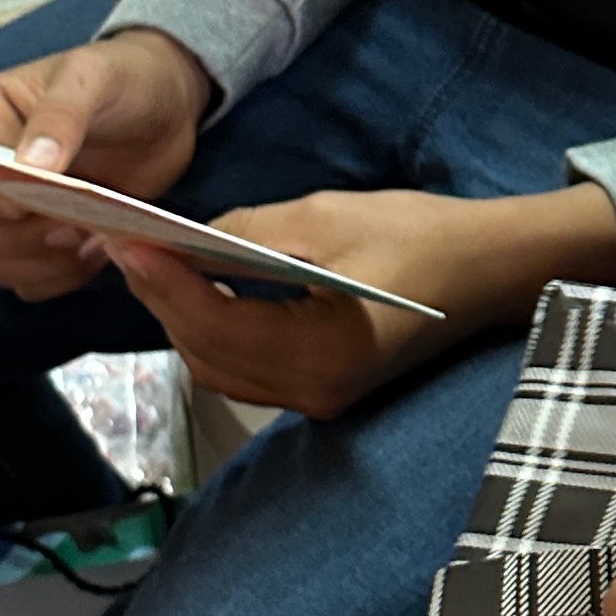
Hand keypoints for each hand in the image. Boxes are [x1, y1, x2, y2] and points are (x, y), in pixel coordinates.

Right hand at [0, 28, 210, 298]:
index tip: (18, 203)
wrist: (169, 106)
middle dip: (14, 237)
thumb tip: (26, 165)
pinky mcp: (43, 239)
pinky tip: (97, 251)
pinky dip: (59, 276)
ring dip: (38, 263)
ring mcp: (12, 208)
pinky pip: (29, 279)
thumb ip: (59, 117)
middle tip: (68, 226)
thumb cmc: (123, 78)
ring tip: (88, 238)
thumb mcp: (92, 79)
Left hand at [113, 178, 615, 425]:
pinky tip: (202, 292)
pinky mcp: (324, 389)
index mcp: (324, 352)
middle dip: (164, 301)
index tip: (127, 242)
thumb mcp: (328, 218)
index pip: (216, 326)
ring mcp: (321, 398)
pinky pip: (248, 370)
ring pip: (221, 369)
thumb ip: (246, 234)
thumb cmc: (422, 237)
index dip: (164, 284)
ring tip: (156, 266)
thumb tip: (180, 240)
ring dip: (184, 320)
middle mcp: (317, 391)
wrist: (488, 269)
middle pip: (208, 356)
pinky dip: (216, 333)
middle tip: (128, 248)